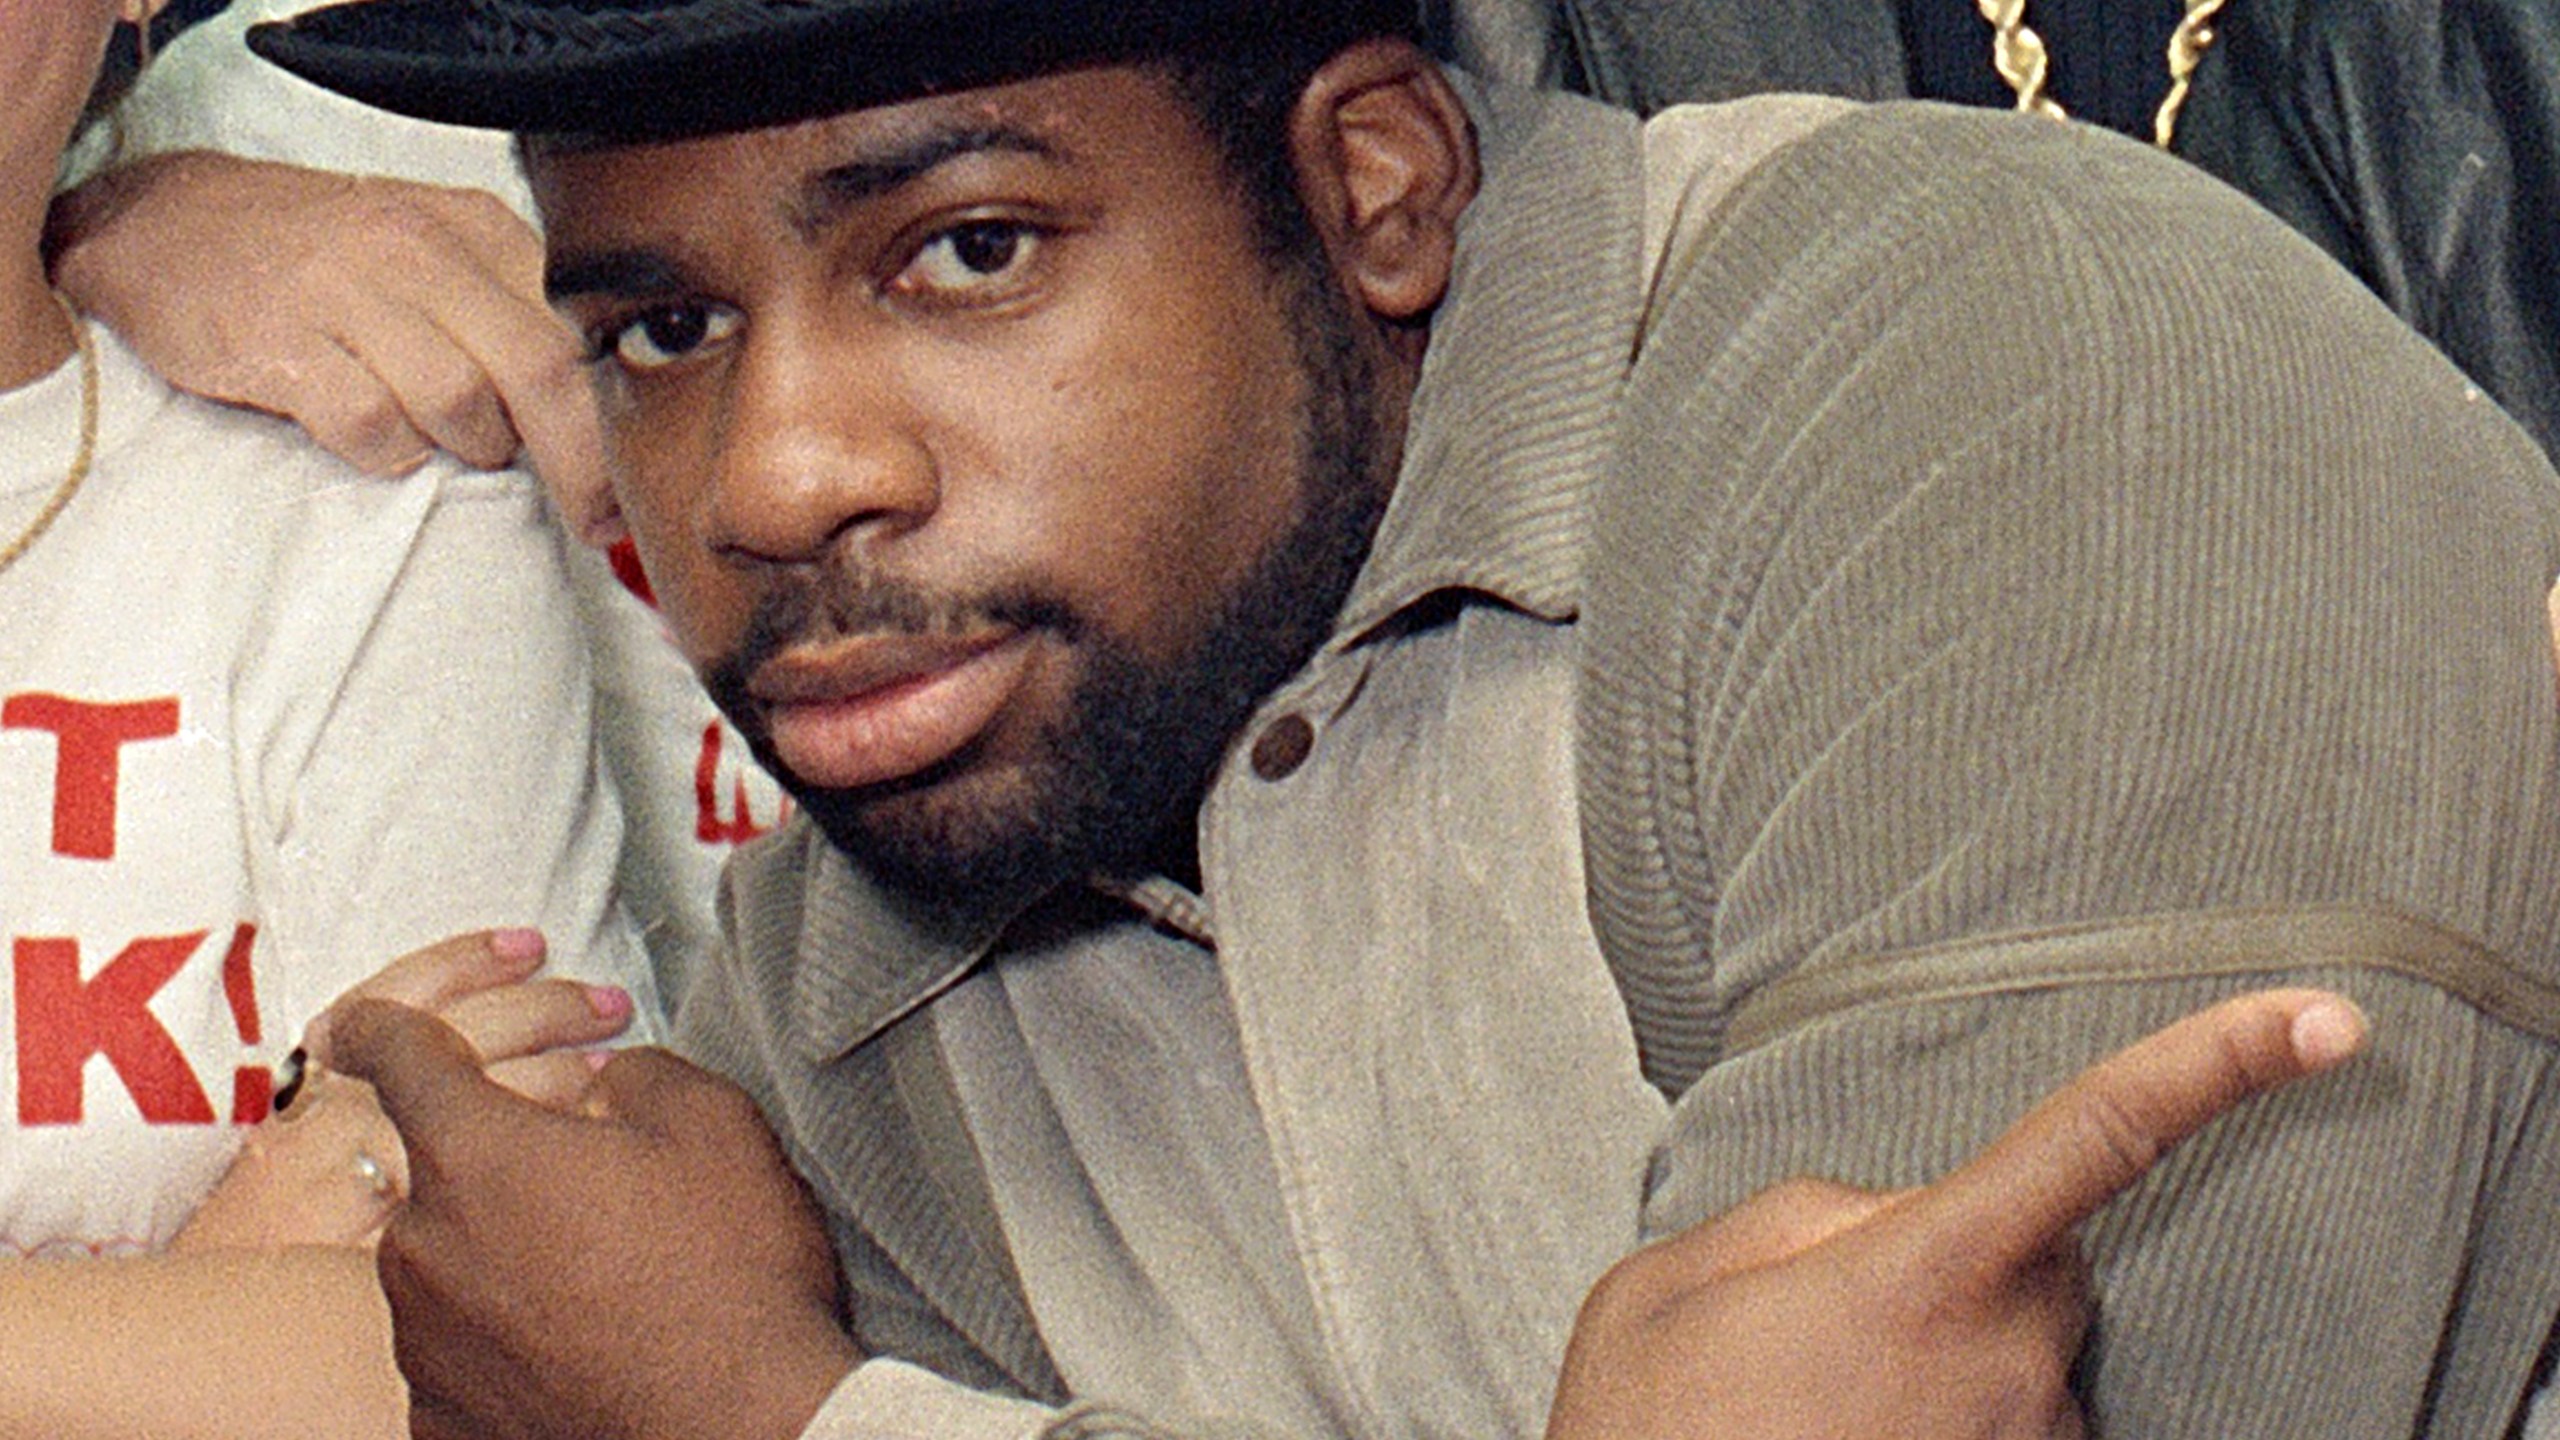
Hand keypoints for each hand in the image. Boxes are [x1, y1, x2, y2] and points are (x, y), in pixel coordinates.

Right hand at [47, 152, 623, 543]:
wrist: (165, 223)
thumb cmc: (323, 254)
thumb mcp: (433, 249)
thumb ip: (514, 312)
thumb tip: (601, 416)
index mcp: (474, 228)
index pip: (577, 328)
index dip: (615, 419)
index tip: (631, 485)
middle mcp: (417, 250)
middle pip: (540, 370)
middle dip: (580, 462)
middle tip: (590, 519)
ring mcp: (345, 292)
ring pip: (461, 403)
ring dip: (472, 449)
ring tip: (451, 447)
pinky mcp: (280, 342)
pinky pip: (370, 426)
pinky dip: (390, 454)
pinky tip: (380, 442)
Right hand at [171, 930, 634, 1253]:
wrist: (201, 1318)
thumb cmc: (259, 1212)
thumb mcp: (295, 1120)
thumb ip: (361, 1071)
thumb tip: (462, 1022)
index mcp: (316, 1077)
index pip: (396, 993)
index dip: (469, 959)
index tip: (529, 942)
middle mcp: (340, 1115)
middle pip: (460, 1036)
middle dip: (547, 1011)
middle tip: (609, 1002)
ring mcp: (362, 1179)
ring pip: (483, 1108)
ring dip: (561, 1077)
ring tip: (613, 1070)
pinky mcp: (387, 1242)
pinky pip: (478, 1189)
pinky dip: (538, 1164)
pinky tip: (583, 1154)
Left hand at [327, 998, 856, 1439]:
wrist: (747, 1430)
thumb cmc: (729, 1282)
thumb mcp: (714, 1127)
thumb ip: (640, 1075)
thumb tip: (612, 1083)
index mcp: (477, 1152)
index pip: (394, 1054)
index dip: (378, 1027)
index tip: (364, 1028)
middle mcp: (423, 1245)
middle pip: (437, 1177)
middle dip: (501, 1171)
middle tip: (593, 1193)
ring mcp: (424, 1343)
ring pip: (447, 1268)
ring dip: (503, 1260)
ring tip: (606, 1285)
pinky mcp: (441, 1420)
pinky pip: (460, 1355)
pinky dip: (506, 1345)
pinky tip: (581, 1348)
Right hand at [1546, 988, 2370, 1439]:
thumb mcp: (1668, 1289)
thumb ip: (1794, 1216)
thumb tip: (1879, 1220)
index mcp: (1921, 1276)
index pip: (2096, 1135)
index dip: (2220, 1064)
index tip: (2326, 1020)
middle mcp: (2007, 1368)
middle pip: (2038, 1255)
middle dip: (1953, 1256)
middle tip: (1823, 1325)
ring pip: (2020, 1354)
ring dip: (1941, 1361)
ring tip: (1821, 1413)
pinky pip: (2012, 1430)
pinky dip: (1945, 1426)